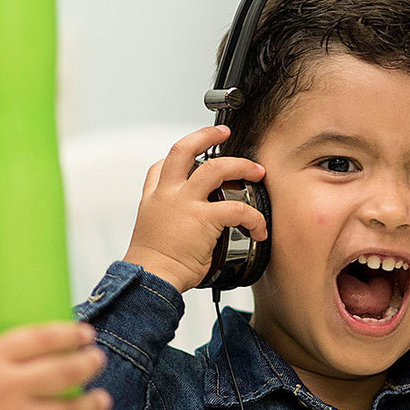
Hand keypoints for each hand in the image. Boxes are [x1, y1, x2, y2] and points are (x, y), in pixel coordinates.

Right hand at [122, 125, 267, 293]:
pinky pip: (238, 209)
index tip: (193, 155)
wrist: (150, 277)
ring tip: (257, 171)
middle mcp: (167, 194)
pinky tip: (259, 228)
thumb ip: (169, 221)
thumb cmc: (154, 265)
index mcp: (153, 198)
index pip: (160, 166)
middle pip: (183, 149)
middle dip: (206, 135)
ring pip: (216, 168)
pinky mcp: (203, 218)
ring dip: (241, 166)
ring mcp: (184, 202)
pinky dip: (254, 218)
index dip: (178, 158)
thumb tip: (191, 229)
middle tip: (224, 132)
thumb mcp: (151, 234)